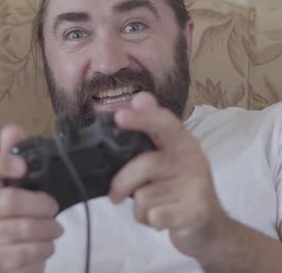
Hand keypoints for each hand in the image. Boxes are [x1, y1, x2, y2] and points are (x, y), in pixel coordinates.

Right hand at [0, 125, 63, 272]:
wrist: (14, 253)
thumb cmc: (19, 211)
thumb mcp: (23, 182)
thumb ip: (18, 154)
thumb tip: (12, 130)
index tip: (23, 166)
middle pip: (7, 201)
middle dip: (40, 204)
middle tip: (52, 206)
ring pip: (19, 229)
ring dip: (46, 228)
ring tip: (54, 227)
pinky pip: (21, 253)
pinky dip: (42, 248)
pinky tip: (46, 244)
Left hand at [109, 92, 230, 260]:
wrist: (209, 227)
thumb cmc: (178, 189)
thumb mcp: (165, 159)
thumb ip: (149, 133)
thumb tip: (139, 98)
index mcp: (183, 142)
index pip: (164, 121)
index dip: (141, 117)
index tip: (119, 116)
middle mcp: (193, 158)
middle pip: (144, 164)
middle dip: (121, 184)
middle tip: (115, 195)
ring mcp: (197, 184)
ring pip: (144, 195)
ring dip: (139, 208)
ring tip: (155, 206)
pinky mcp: (196, 210)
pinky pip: (153, 215)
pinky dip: (149, 221)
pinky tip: (163, 219)